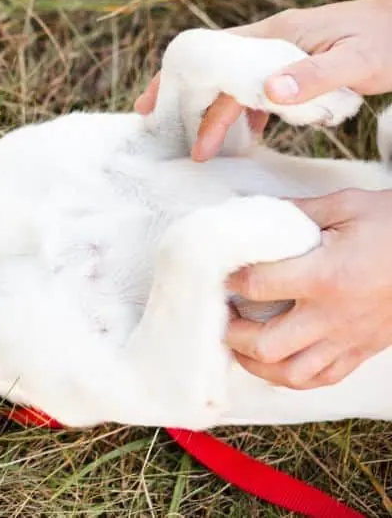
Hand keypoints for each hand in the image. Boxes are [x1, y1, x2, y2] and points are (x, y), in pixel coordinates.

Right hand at [135, 0, 391, 160]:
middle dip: (186, 103)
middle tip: (158, 130)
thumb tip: (267, 95)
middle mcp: (272, 41)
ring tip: (201, 147)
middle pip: (216, 74)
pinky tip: (249, 137)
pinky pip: (260, 92)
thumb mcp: (357, 62)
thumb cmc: (391, 38)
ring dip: (217, 114)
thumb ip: (312, 77)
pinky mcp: (297, 68)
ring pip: (236, 86)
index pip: (212, 56)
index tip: (149, 105)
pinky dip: (248, 114)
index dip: (176, 79)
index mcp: (277, 35)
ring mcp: (283, 54)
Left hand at [225, 189, 391, 388]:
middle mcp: (334, 315)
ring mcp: (350, 338)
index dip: (229, 280)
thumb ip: (297, 213)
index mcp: (326, 276)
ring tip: (240, 344)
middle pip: (266, 345)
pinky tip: (276, 359)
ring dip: (256, 364)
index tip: (220, 273)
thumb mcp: (347, 206)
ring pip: (291, 374)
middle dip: (232, 335)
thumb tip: (256, 215)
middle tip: (220, 316)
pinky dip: (292, 376)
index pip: (258, 286)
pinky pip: (322, 378)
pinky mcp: (365, 350)